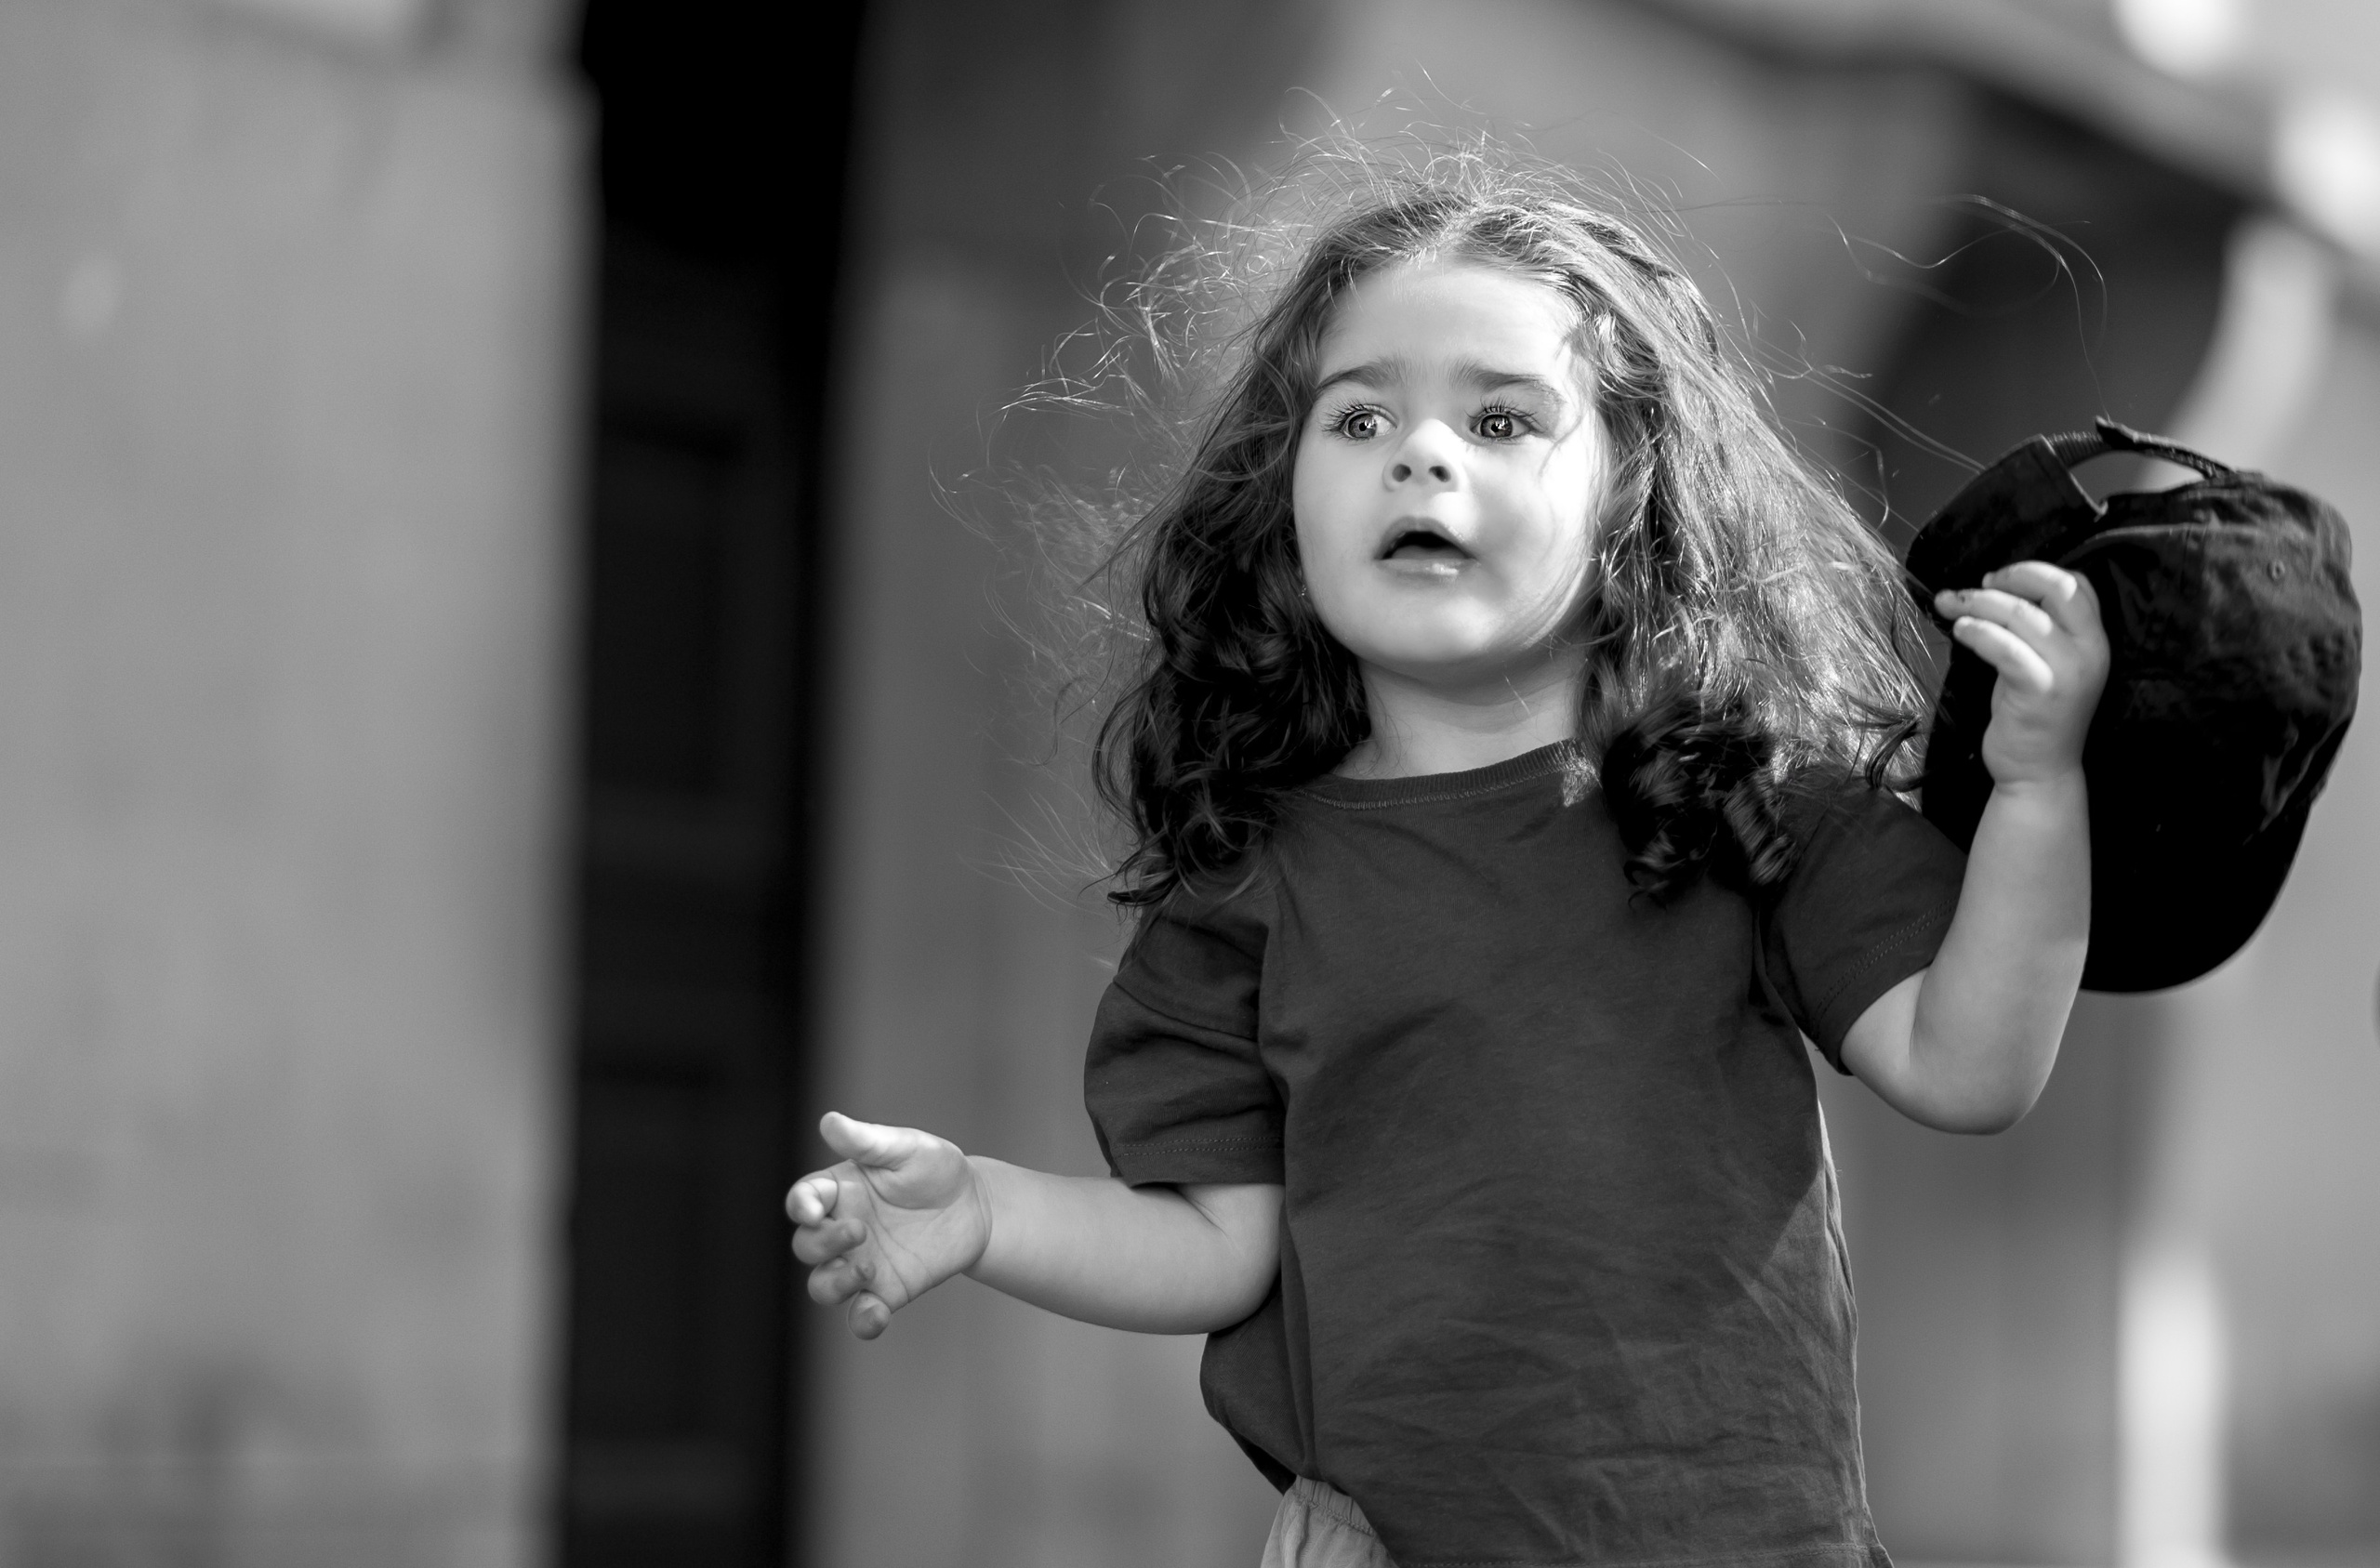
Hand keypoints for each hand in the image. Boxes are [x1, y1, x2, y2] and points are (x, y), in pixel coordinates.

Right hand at [787, 1112, 990, 1339]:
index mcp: (839, 1191)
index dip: (801, 1206)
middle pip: (807, 1246)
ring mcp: (860, 1263)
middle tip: (860, 1231)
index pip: (803, 1200)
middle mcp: (841, 1230)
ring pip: (823, 1285)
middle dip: (823, 1243)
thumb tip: (829, 1120)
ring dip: (834, 1284)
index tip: (814, 1209)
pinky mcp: (886, 1291)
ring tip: (868, 1270)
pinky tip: (875, 1314)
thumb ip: (867, 1141)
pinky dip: (862, 1321)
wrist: (976, 1207)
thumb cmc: (935, 1169)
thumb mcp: (906, 1148)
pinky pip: (861, 1315)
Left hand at [1936, 561, 2108, 788]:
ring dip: (1978, 604)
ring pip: (2021, 614)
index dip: (2035, 572)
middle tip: (1977, 586)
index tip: (1998, 580)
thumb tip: (1993, 589)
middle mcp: (2090, 651)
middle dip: (2012, 576)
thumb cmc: (2032, 714)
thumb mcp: (2044, 663)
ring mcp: (2068, 671)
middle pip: (2057, 587)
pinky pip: (2005, 647)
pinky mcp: (2040, 690)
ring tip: (1951, 607)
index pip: (2078, 583)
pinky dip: (1978, 632)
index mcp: (2094, 639)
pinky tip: (1960, 630)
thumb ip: (2035, 628)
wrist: (2039, 771)